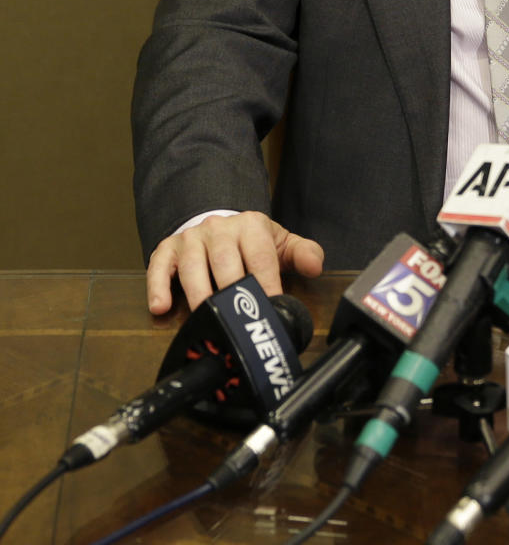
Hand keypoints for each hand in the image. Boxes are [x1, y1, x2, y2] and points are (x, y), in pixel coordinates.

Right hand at [145, 211, 324, 314]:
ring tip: (205, 317)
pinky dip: (157, 286)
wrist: (221, 226)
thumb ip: (303, 254)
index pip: (260, 256)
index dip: (266, 283)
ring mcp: (191, 238)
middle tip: (237, 319)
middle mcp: (219, 228)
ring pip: (192, 266)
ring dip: (198, 294)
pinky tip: (160, 307)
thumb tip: (314, 266)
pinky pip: (159, 267)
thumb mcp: (281, 244)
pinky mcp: (167, 249)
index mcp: (251, 225)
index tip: (270, 306)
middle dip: (231, 290)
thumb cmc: (253, 243)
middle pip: (224, 261)